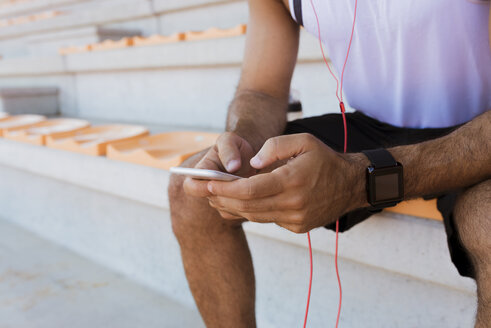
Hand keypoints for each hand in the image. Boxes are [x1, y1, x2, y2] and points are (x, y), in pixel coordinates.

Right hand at [183, 132, 256, 218]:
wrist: (251, 159)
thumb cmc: (235, 147)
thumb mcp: (229, 141)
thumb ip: (228, 150)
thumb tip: (232, 167)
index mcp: (201, 173)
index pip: (191, 187)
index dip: (199, 188)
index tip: (213, 184)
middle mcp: (207, 190)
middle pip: (212, 199)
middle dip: (226, 192)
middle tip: (243, 182)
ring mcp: (219, 201)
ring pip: (227, 207)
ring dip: (239, 197)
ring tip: (252, 183)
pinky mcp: (232, 210)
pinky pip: (238, 212)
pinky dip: (248, 203)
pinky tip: (256, 191)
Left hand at [206, 133, 366, 232]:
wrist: (350, 185)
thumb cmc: (324, 159)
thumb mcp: (303, 141)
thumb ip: (274, 147)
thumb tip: (251, 164)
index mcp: (292, 181)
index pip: (249, 190)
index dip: (225, 189)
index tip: (208, 184)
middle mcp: (292, 204)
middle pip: (247, 206)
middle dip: (221, 199)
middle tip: (203, 192)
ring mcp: (295, 219)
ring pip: (254, 216)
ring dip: (232, 207)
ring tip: (215, 197)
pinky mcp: (297, 227)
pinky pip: (267, 219)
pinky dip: (251, 211)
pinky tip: (238, 203)